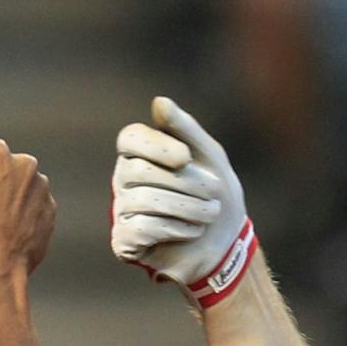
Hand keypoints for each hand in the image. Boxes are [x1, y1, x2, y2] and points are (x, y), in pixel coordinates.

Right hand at [111, 96, 255, 302]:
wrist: (225, 244)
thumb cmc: (216, 194)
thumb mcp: (210, 156)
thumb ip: (185, 128)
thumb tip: (159, 101)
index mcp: (139, 153)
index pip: (130, 139)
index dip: (157, 146)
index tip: (186, 157)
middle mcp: (123, 179)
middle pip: (139, 171)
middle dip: (185, 183)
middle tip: (213, 195)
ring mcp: (121, 210)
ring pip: (143, 200)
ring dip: (188, 208)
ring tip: (210, 214)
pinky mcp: (124, 240)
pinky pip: (143, 228)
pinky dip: (176, 229)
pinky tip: (192, 231)